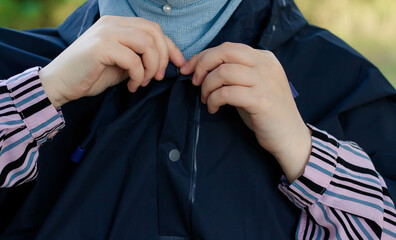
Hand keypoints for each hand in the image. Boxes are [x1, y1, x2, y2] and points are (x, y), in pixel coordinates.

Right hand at [40, 16, 185, 107]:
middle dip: (163, 57)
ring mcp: (106, 33)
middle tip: (158, 77)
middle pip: (154, 32)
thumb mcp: (121, 63)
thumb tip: (165, 61)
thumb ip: (139, 57)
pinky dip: (138, 76)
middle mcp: (112, 23)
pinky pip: (133, 60)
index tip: (179, 64)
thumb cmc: (91, 74)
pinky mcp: (101, 47)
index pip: (153, 29)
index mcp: (118, 24)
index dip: (170, 47)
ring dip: (151, 67)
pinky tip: (131, 86)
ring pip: (147, 44)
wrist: (60, 83)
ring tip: (143, 82)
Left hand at [180, 42, 311, 181]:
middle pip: (224, 53)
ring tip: (206, 100)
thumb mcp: (252, 85)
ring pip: (223, 72)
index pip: (227, 48)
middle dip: (202, 66)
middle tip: (195, 82)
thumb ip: (235, 72)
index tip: (189, 69)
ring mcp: (265, 81)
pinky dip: (214, 100)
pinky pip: (226, 93)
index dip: (203, 56)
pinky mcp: (261, 100)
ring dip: (207, 87)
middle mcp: (265, 65)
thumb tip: (202, 69)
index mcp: (263, 58)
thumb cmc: (266, 111)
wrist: (289, 135)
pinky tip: (213, 109)